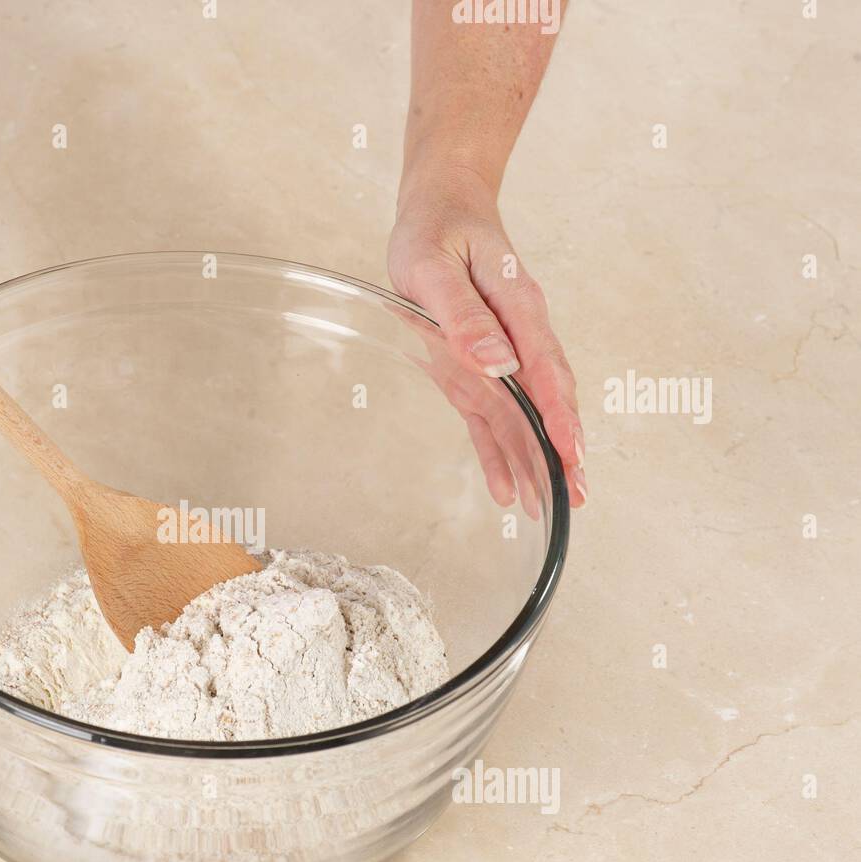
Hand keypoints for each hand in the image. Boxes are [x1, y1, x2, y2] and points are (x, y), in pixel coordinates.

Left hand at [389, 168, 585, 506]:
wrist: (443, 206)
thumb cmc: (436, 232)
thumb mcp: (436, 267)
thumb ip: (464, 315)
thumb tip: (496, 361)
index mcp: (517, 306)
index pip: (544, 367)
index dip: (556, 412)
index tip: (568, 450)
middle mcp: (519, 334)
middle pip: (548, 396)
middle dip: (561, 446)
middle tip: (575, 494)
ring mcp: (504, 351)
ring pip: (526, 411)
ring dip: (538, 456)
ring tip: (551, 503)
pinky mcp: (481, 364)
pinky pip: (495, 410)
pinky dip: (502, 447)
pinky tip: (508, 484)